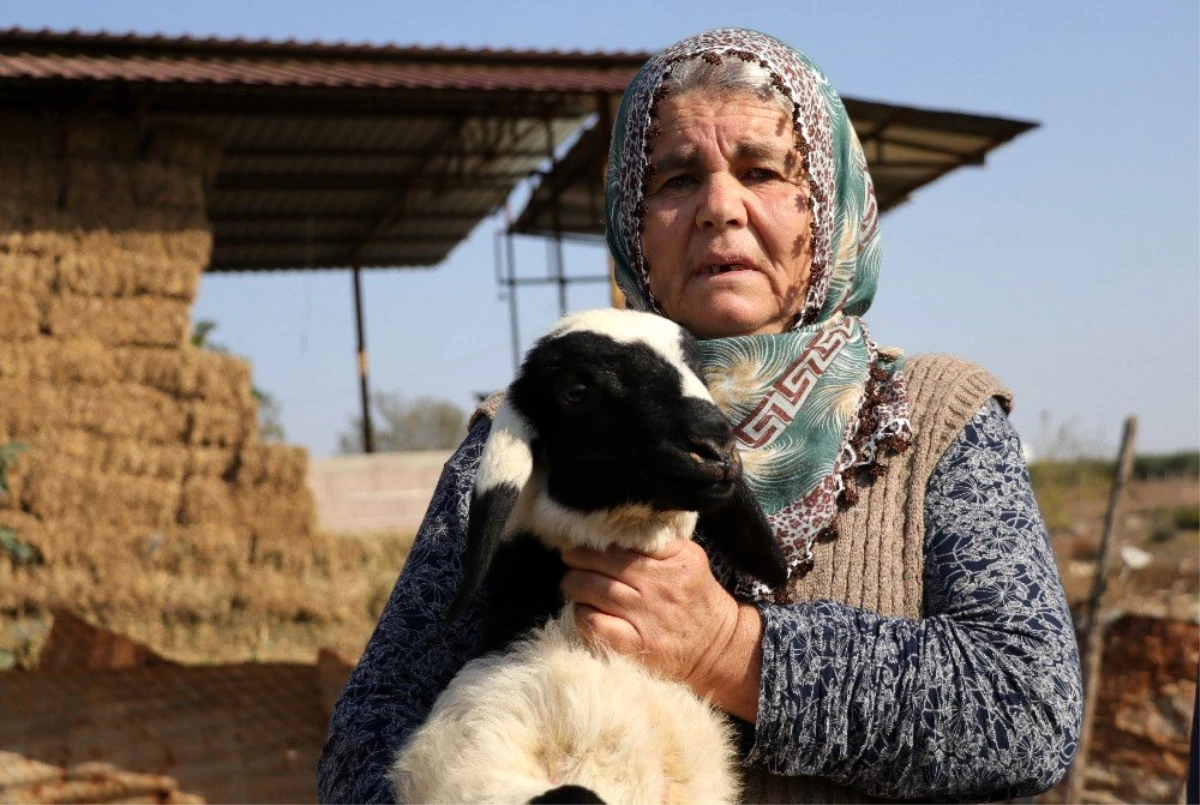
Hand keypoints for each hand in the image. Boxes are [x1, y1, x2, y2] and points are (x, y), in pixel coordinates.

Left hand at [560, 538, 763, 720]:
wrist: (718, 648)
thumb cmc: (695, 598)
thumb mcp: (689, 560)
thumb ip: (659, 542)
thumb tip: (616, 526)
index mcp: (678, 559)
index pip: (630, 538)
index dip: (601, 536)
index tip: (587, 536)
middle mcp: (662, 585)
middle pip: (606, 562)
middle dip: (579, 557)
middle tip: (569, 557)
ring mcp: (648, 616)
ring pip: (595, 589)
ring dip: (574, 583)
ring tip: (571, 581)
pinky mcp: (637, 644)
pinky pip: (595, 623)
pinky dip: (582, 614)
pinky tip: (583, 610)